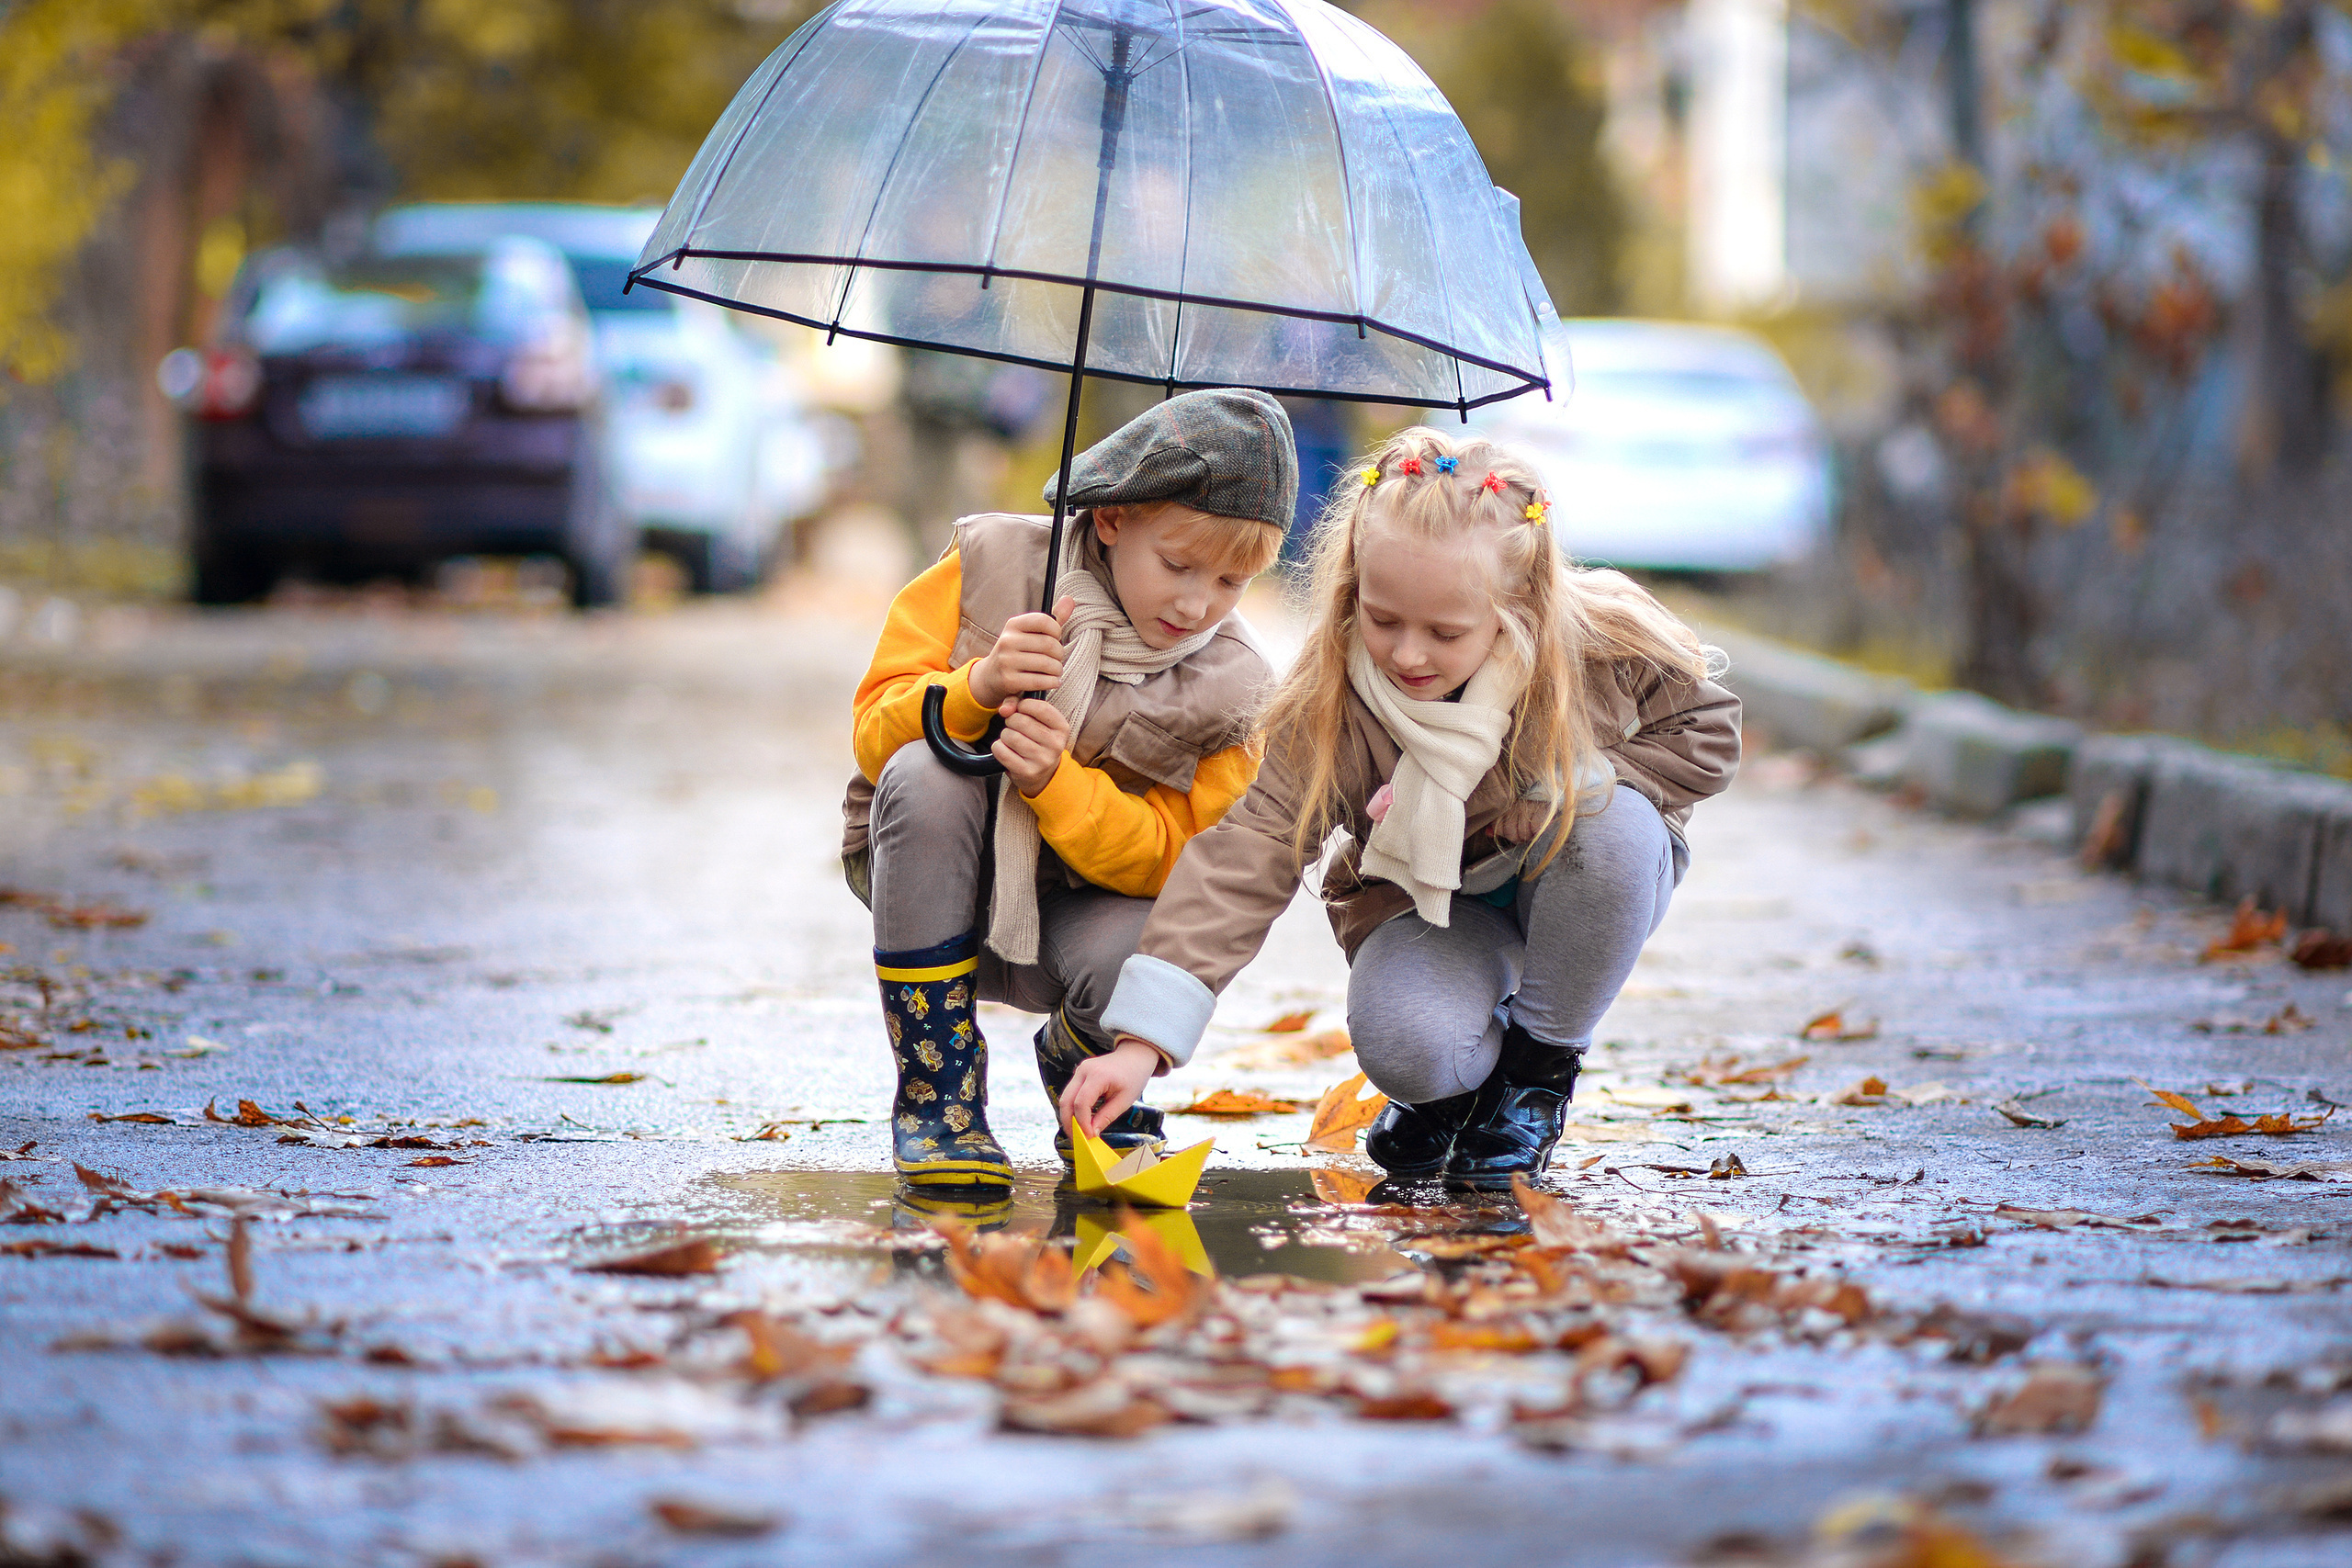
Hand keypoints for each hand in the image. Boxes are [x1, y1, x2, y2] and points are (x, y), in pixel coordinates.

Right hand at [969, 594, 1075, 709]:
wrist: (991, 677)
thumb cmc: (1019, 652)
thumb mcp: (1031, 633)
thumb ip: (1053, 618)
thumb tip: (1070, 599)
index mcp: (1013, 625)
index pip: (1043, 620)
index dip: (1056, 631)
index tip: (1056, 639)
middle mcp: (1007, 640)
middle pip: (1048, 644)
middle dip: (1059, 654)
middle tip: (1058, 659)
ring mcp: (1006, 661)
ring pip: (1046, 664)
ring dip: (1057, 670)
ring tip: (1056, 671)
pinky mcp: (1008, 680)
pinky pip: (1039, 681)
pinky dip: (1051, 682)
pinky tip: (1052, 681)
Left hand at [991, 696, 1069, 796]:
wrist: (1042, 772)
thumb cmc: (1036, 739)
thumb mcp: (1036, 719)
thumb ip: (1018, 703)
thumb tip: (1004, 709)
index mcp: (1062, 728)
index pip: (1041, 708)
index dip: (1024, 705)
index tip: (1020, 709)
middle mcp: (1055, 745)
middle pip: (1021, 721)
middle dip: (1011, 720)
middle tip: (1014, 727)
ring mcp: (1042, 760)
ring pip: (1010, 736)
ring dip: (1005, 735)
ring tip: (1011, 739)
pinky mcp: (1027, 772)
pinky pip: (1001, 751)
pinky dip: (998, 747)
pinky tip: (1006, 749)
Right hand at [1060, 1037, 1161, 1137]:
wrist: (1135, 1056)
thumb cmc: (1134, 1077)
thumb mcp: (1125, 1100)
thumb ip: (1106, 1117)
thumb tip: (1091, 1133)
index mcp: (1098, 1075)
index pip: (1081, 1103)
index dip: (1082, 1123)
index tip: (1088, 1138)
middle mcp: (1084, 1070)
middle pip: (1066, 1101)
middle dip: (1069, 1123)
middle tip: (1077, 1140)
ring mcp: (1079, 1070)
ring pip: (1065, 1098)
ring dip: (1069, 1117)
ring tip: (1078, 1133)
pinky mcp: (1079, 1073)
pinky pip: (1071, 1094)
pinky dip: (1073, 1109)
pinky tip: (1080, 1121)